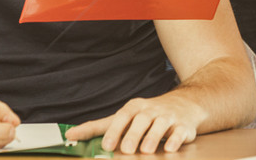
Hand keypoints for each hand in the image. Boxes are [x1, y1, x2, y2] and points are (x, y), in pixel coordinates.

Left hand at [65, 95, 204, 153]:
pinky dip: (176, 139)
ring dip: (153, 137)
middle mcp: (151, 111)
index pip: (122, 116)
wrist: (185, 104)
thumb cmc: (148, 114)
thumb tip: (70, 135)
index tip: (107, 145)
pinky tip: (170, 148)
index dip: (114, 130)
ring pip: (161, 125)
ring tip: (146, 150)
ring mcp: (168, 117)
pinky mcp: (184, 126)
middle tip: (126, 150)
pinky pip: (180, 131)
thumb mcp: (124, 117)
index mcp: (135, 108)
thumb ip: (98, 127)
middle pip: (141, 120)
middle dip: (133, 134)